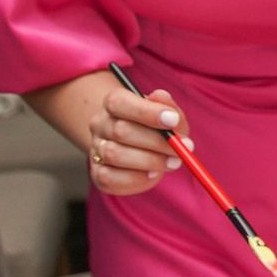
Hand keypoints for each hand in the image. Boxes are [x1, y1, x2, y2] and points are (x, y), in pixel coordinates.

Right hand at [28, 71, 189, 197]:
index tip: (173, 120)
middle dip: (156, 142)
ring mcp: (96, 149)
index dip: (147, 112)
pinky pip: (109, 178)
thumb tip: (161, 97)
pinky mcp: (98, 173)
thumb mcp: (168, 114)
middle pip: (120, 131)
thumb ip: (168, 106)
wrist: (139, 148)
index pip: (119, 102)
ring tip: (172, 162)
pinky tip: (152, 174)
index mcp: (114, 103)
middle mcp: (100, 124)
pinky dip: (136, 179)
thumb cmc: (156, 127)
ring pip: (114, 155)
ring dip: (149, 161)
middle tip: (180, 150)